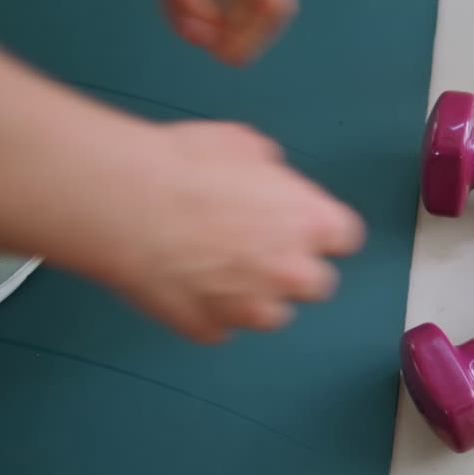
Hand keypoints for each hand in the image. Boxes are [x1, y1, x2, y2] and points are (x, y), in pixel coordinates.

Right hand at [107, 121, 364, 342]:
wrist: (127, 205)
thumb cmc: (181, 170)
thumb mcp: (242, 146)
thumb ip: (269, 170)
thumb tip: (267, 172)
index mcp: (311, 222)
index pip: (345, 238)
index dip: (322, 230)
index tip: (305, 226)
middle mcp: (291, 272)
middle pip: (317, 284)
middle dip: (296, 269)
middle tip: (261, 249)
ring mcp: (250, 308)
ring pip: (272, 315)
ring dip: (255, 296)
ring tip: (218, 268)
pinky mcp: (208, 329)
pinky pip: (218, 325)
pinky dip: (208, 309)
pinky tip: (186, 281)